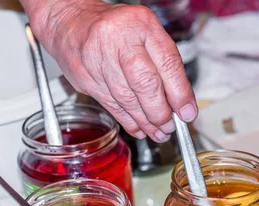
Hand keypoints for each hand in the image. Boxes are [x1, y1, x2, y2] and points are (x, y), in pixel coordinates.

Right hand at [29, 0, 196, 141]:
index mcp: (141, 24)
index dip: (180, 93)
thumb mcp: (148, 34)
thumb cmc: (116, 28)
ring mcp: (98, 58)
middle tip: (170, 125)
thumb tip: (182, 103)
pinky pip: (111, 105)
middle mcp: (118, 39)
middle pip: (145, 84)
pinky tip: (139, 128)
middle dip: (160, 112)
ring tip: (158, 131)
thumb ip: (167, 65)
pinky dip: (128, 121)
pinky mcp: (85, 78)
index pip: (167, 63)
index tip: (187, 113)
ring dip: (146, 121)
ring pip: (127, 99)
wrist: (71, 22)